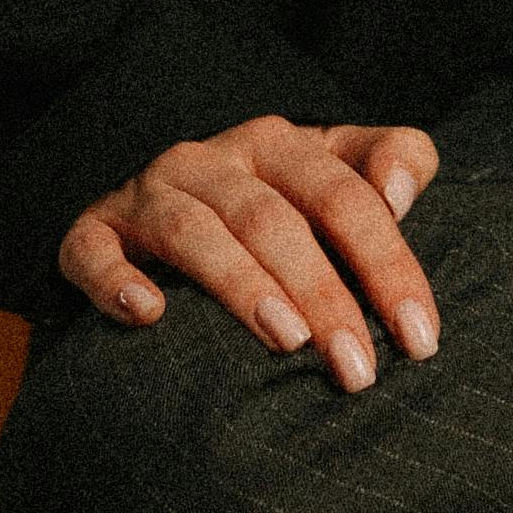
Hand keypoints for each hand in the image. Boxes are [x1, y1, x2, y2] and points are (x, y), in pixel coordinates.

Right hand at [59, 115, 442, 391]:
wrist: (166, 202)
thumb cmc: (279, 198)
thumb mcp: (340, 168)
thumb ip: (393, 159)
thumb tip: (400, 191)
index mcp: (279, 143)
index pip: (345, 197)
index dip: (388, 265)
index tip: (420, 340)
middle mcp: (210, 159)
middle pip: (273, 220)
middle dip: (323, 294)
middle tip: (358, 369)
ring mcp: (147, 193)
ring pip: (192, 230)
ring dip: (240, 283)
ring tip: (286, 340)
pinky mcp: (93, 231)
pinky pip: (92, 250)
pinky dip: (114, 279)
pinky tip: (148, 314)